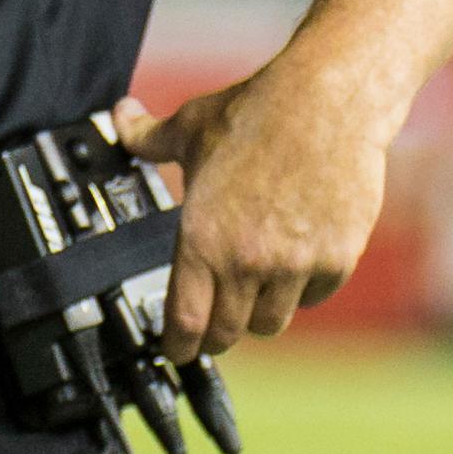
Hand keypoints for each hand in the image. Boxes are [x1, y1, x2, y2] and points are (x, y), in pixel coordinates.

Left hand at [111, 76, 390, 362]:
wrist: (326, 102)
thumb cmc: (255, 113)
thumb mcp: (188, 126)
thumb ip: (145, 136)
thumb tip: (116, 117)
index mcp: (202, 238)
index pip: (184, 322)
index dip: (177, 345)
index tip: (175, 350)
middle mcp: (246, 261)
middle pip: (228, 333)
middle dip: (216, 335)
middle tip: (211, 330)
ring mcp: (294, 266)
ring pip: (271, 321)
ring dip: (258, 314)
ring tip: (251, 295)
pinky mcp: (336, 260)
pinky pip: (313, 296)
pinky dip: (302, 290)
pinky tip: (294, 267)